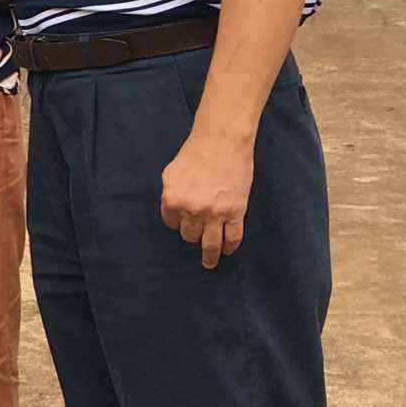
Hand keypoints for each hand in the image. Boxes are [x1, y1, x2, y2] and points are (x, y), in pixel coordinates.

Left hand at [160, 132, 253, 270]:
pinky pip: (233, 237)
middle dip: (191, 235)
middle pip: (189, 235)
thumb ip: (170, 194)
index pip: (170, 223)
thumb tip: (171, 212)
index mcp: (173, 200)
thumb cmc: (195, 154)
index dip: (176, 222)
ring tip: (209, 263)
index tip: (181, 222)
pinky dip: (230, 247)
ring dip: (209, 256)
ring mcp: (215, 213)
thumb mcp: (171, 174)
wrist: (221, 143)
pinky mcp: (235, 212)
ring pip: (210, 244)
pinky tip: (228, 251)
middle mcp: (192, 210)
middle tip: (195, 236)